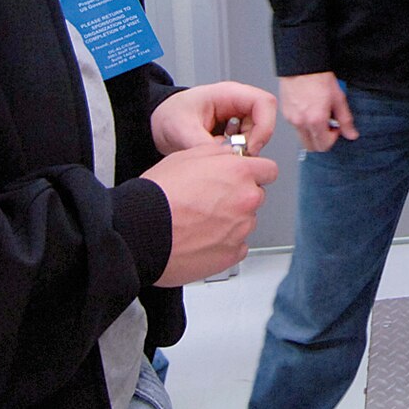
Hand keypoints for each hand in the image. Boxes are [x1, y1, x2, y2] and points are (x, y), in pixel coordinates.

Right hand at [142, 139, 277, 285]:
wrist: (140, 232)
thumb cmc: (158, 195)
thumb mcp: (186, 157)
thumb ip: (217, 153)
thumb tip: (229, 154)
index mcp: (238, 173)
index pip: (268, 170)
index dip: (254, 173)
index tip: (245, 178)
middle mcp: (246, 200)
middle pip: (256, 196)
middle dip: (239, 197)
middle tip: (210, 202)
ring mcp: (241, 229)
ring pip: (245, 222)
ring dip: (230, 222)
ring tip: (199, 223)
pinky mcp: (232, 254)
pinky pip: (237, 247)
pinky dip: (223, 244)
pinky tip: (201, 240)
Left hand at [151, 81, 278, 155]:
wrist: (159, 122)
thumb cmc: (169, 115)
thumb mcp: (183, 130)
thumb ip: (205, 146)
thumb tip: (224, 161)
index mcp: (228, 94)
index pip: (264, 103)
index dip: (265, 126)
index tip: (251, 146)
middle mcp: (237, 103)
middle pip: (264, 121)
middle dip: (252, 142)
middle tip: (233, 154)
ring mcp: (236, 116)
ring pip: (257, 134)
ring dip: (243, 148)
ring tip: (220, 151)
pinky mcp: (234, 130)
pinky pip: (246, 142)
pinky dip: (235, 151)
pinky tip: (218, 151)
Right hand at [280, 71, 354, 150]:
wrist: (301, 65)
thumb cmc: (319, 78)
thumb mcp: (338, 99)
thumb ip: (345, 120)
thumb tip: (351, 135)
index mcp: (315, 120)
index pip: (324, 146)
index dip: (333, 138)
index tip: (336, 128)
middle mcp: (301, 122)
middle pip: (311, 146)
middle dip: (322, 140)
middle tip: (329, 126)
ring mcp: (291, 119)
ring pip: (303, 137)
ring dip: (313, 133)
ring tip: (319, 115)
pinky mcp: (285, 114)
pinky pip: (296, 127)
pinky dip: (304, 124)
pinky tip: (310, 110)